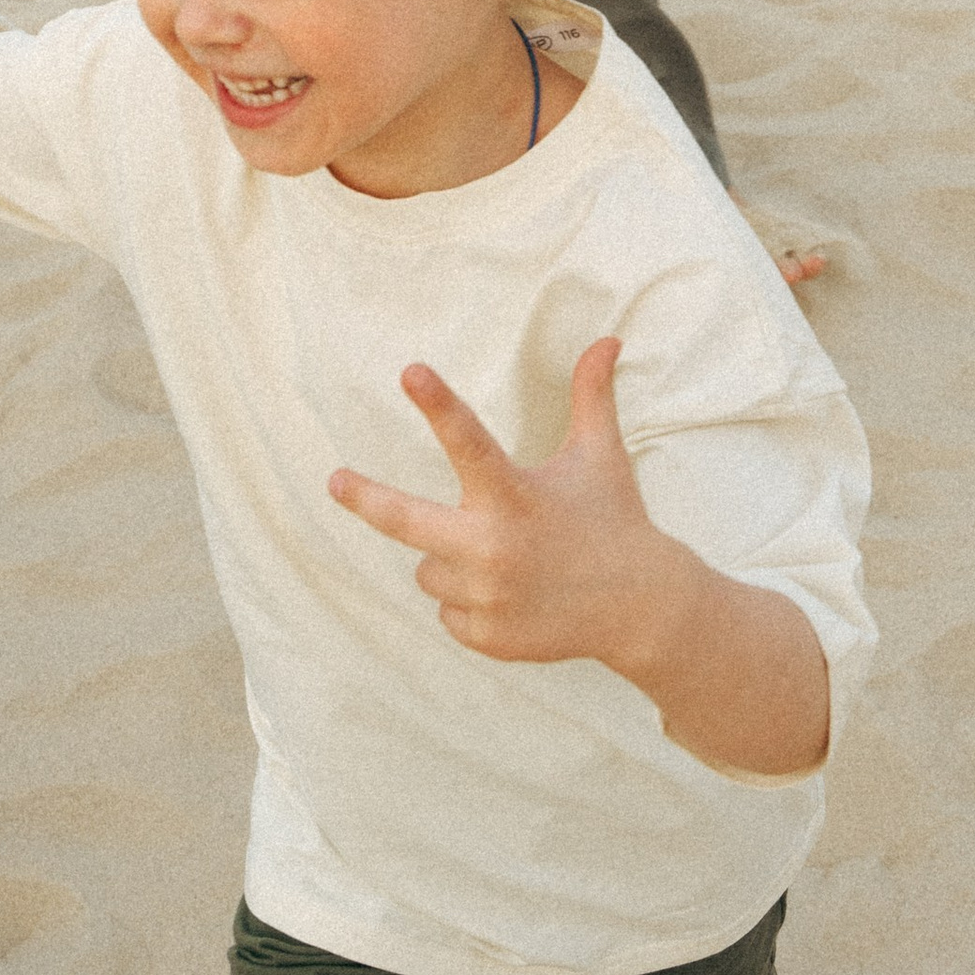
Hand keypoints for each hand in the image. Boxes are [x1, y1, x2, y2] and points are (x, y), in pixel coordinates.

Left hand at [329, 339, 698, 669]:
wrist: (640, 608)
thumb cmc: (613, 518)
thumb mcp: (600, 454)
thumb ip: (591, 395)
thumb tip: (608, 339)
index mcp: (516, 495)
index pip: (468, 440)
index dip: (437, 403)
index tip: (409, 371)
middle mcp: (493, 546)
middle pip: (405, 520)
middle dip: (366, 497)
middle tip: (334, 479)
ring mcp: (486, 596)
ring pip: (427, 568)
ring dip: (450, 557)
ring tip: (506, 555)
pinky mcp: (484, 635)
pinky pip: (447, 611)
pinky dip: (468, 599)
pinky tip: (512, 593)